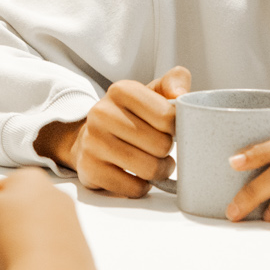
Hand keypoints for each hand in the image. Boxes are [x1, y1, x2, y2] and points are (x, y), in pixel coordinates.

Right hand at [36, 66, 190, 198]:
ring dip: (160, 171)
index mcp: (121, 90)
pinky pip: (134, 188)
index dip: (177, 128)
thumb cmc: (130, 116)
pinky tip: (138, 176)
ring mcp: (93, 142)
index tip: (171, 129)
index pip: (168, 116)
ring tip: (156, 164)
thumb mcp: (152, 92)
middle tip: (161, 149)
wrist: (91, 138)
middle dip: (168, 151)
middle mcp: (102, 113)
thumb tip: (180, 94)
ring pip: (149, 168)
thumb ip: (174, 81)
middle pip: (161, 145)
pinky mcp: (89, 169)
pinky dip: (142, 186)